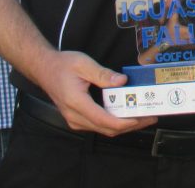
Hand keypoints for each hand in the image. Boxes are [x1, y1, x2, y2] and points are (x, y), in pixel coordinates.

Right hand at [34, 49, 157, 135]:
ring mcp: (75, 120)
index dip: (126, 122)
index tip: (143, 117)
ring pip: (104, 130)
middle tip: (150, 117)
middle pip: (108, 129)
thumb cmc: (62, 65)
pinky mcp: (77, 119)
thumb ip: (103, 74)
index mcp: (77, 103)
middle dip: (131, 125)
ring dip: (124, 126)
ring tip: (142, 116)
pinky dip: (115, 123)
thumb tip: (122, 81)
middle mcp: (75, 117)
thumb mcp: (83, 64)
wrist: (44, 69)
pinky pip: (99, 126)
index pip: (105, 121)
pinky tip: (126, 115)